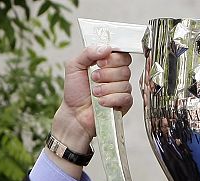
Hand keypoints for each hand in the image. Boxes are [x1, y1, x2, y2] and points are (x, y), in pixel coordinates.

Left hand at [50, 46, 132, 169]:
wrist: (75, 114)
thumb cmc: (75, 92)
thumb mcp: (75, 66)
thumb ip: (88, 53)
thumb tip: (106, 48)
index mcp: (107, 65)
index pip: (122, 55)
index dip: (113, 57)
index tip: (100, 62)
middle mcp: (117, 76)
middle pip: (125, 68)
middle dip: (107, 73)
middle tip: (94, 78)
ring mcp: (122, 90)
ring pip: (124, 83)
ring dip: (106, 88)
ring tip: (94, 93)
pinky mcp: (125, 104)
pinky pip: (125, 97)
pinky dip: (111, 99)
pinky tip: (101, 102)